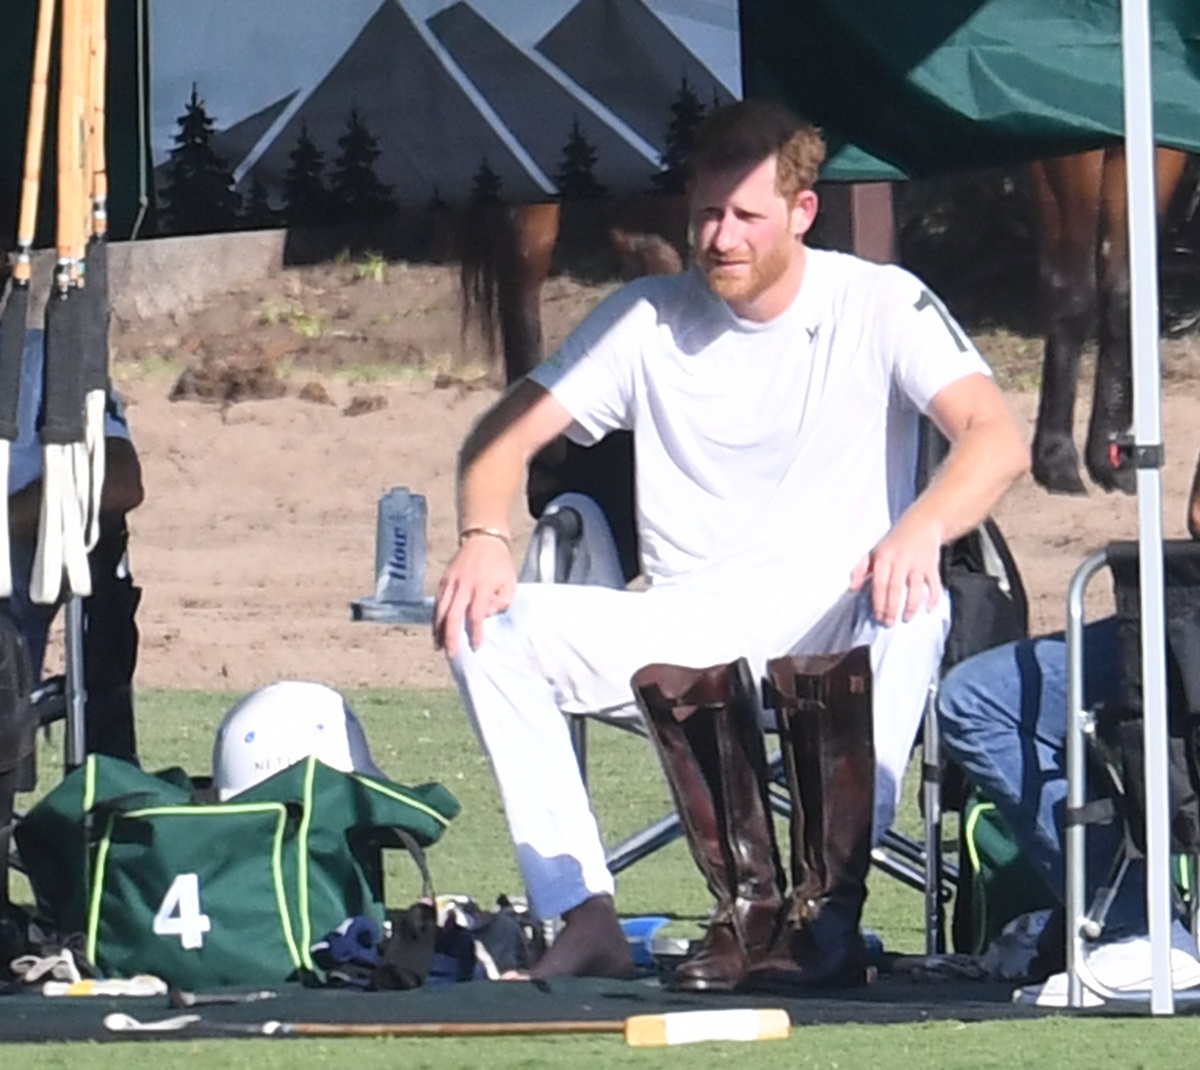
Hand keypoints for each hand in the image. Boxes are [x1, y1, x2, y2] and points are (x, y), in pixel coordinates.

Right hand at [433, 534, 516, 656]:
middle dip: (451, 637)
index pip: (476, 615)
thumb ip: (502, 602)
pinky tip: (436, 632)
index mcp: (482, 586)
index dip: (475, 633)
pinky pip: (437, 603)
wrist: (483, 539)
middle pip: (453, 615)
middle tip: (452, 654)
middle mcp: (463, 585)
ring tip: (440, 648)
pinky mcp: (443, 580)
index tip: (476, 647)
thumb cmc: (499, 565)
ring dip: (440, 631)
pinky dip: (435, 619)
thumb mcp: (510, 583)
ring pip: (441, 611)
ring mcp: (451, 582)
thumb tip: (486, 616)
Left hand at [849, 515, 942, 625]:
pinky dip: (933, 598)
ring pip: (915, 589)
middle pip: (896, 589)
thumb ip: (861, 569)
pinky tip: (928, 610)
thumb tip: (852, 589)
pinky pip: (934, 585)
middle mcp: (901, 560)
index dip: (878, 602)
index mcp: (884, 557)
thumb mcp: (874, 551)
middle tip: (888, 624)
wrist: (923, 523)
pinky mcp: (932, 566)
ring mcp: (918, 563)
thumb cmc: (894, 541)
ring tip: (906, 619)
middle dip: (892, 609)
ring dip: (911, 607)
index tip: (877, 616)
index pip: (880, 584)